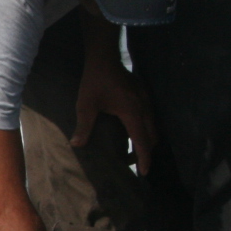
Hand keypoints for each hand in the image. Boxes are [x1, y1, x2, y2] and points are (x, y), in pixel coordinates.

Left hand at [71, 42, 155, 174]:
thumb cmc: (95, 80)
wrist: (104, 57)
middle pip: (152, 136)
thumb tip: (77, 145)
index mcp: (133, 112)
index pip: (142, 141)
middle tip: (135, 163)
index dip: (144, 158)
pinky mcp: (143, 94)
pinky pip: (149, 116)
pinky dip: (145, 128)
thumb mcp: (86, 105)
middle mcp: (144, 107)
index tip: (143, 173)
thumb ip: (83, 126)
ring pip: (153, 126)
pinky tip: (132, 130)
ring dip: (146, 139)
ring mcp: (146, 99)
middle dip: (146, 151)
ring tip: (133, 150)